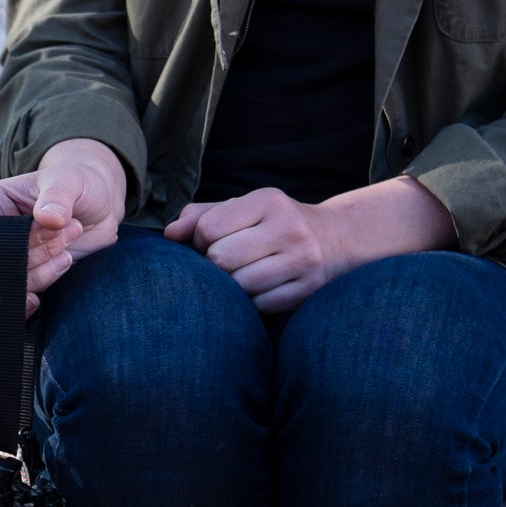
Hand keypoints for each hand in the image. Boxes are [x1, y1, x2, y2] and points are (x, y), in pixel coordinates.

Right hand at [0, 138, 125, 316]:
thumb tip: (48, 218)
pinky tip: (39, 300)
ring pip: (6, 282)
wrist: (97, 206)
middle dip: (37, 251)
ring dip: (42, 272)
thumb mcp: (70, 180)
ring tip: (70, 252)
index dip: (10, 238)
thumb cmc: (77, 184)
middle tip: (73, 229)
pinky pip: (14, 298)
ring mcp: (4, 258)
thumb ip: (57, 196)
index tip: (50, 223)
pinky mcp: (22, 277)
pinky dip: (27, 301)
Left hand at [166, 177, 457, 313]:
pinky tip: (260, 289)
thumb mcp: (243, 209)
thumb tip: (169, 234)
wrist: (336, 240)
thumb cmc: (273, 224)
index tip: (211, 243)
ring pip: (238, 286)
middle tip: (225, 262)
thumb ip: (201, 216)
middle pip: (220, 260)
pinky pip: (258, 306)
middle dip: (214, 265)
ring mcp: (302, 260)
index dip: (199, 241)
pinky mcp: (307, 290)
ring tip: (242, 275)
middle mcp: (288, 227)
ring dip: (232, 287)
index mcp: (268, 200)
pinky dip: (251, 302)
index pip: (208, 229)